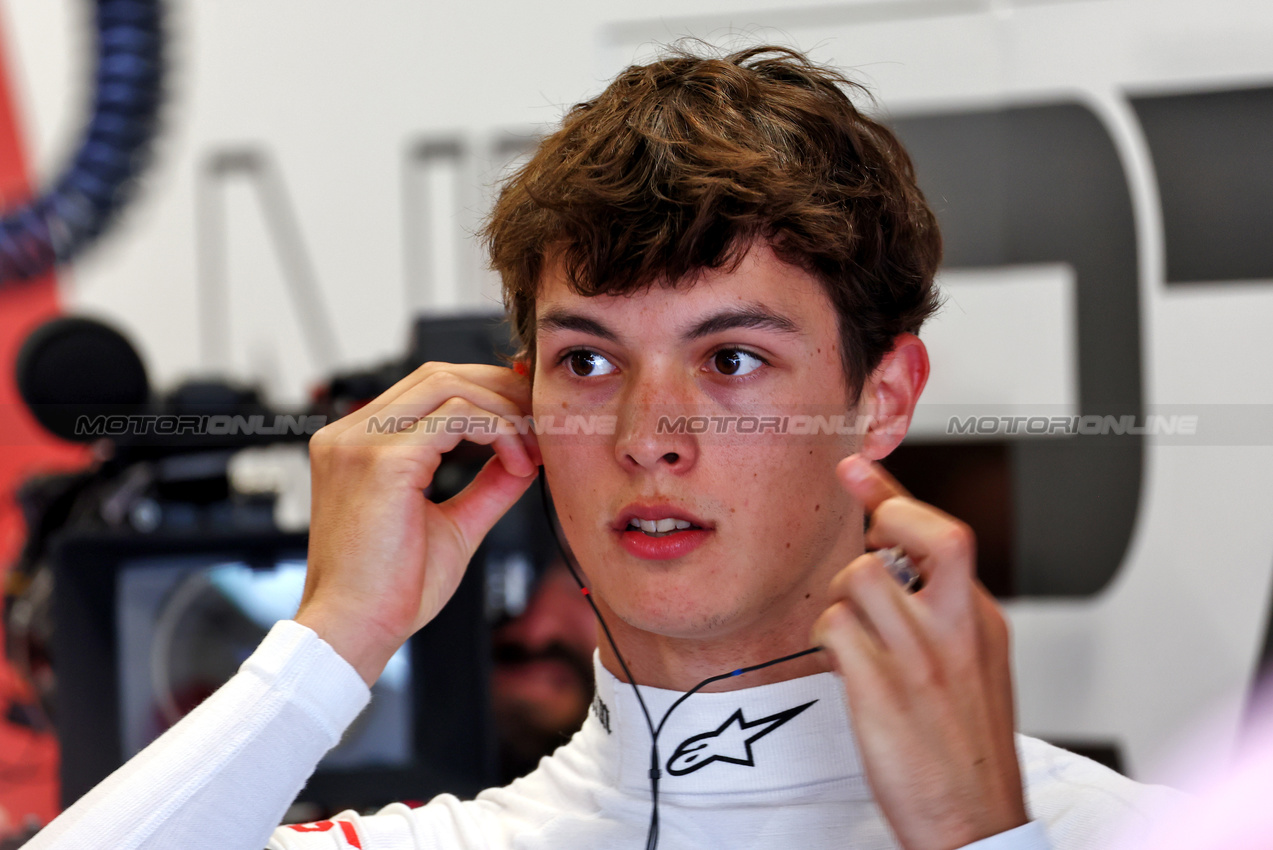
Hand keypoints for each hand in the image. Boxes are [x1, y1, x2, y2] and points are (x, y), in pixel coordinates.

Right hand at [296, 362, 540, 685]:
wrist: (354, 632)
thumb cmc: (389, 591)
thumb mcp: (453, 524)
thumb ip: (487, 485)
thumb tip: (524, 456)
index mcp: (356, 444)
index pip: (426, 388)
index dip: (485, 392)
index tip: (528, 416)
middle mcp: (350, 434)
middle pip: (439, 375)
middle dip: (501, 390)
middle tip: (542, 420)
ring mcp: (361, 442)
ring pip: (450, 387)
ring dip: (504, 412)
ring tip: (532, 449)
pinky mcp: (384, 460)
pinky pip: (457, 417)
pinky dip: (499, 432)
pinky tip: (518, 462)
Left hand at [812, 454, 1026, 849]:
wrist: (976, 824)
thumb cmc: (965, 750)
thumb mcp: (972, 668)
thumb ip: (942, 612)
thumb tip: (898, 564)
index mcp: (981, 621)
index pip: (945, 535)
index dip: (896, 496)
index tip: (860, 469)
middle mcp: (958, 630)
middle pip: (929, 534)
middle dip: (885, 522)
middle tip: (867, 551)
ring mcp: (922, 658)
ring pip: (861, 578)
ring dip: (843, 598)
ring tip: (853, 633)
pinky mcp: (883, 689)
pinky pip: (835, 629)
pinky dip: (828, 639)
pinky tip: (842, 665)